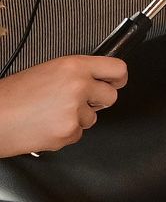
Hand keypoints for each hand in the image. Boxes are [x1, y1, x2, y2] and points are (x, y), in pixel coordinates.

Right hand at [0, 54, 128, 157]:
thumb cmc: (11, 96)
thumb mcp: (48, 71)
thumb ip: (76, 73)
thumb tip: (95, 79)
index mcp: (74, 66)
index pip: (117, 69)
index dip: (119, 78)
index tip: (117, 82)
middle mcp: (79, 86)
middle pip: (111, 97)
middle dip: (97, 102)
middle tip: (77, 102)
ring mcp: (75, 111)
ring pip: (92, 118)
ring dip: (76, 118)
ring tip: (51, 114)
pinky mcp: (68, 133)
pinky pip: (77, 134)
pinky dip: (64, 133)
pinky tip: (46, 126)